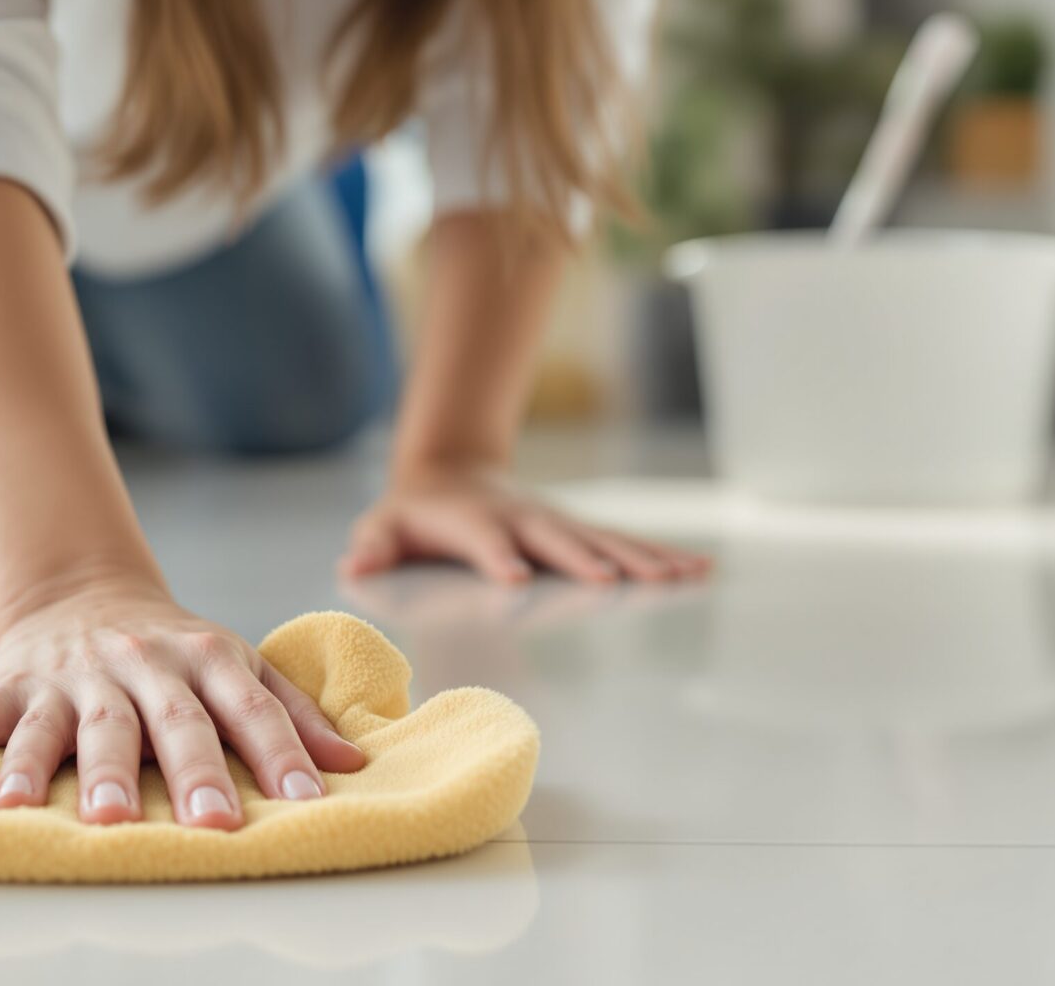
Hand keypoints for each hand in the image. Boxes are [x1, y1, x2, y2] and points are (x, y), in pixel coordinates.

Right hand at [0, 579, 367, 828]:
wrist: (78, 590)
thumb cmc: (172, 649)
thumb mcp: (236, 664)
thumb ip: (290, 714)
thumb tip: (352, 767)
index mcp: (204, 657)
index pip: (248, 708)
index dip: (279, 753)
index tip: (306, 802)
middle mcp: (139, 665)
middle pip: (166, 722)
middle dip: (189, 772)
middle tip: (208, 825)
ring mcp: (72, 676)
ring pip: (76, 725)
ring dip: (79, 772)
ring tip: (89, 820)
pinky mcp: (12, 685)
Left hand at [339, 465, 711, 585]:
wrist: (450, 471)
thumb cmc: (412, 515)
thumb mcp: (381, 527)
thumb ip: (372, 547)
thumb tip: (356, 565)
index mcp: (473, 522)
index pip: (485, 540)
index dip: (498, 556)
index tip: (516, 578)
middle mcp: (524, 520)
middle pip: (558, 540)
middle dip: (585, 559)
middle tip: (614, 582)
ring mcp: (557, 524)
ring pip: (604, 540)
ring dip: (642, 558)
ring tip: (683, 575)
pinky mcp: (579, 532)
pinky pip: (624, 544)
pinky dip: (662, 555)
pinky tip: (699, 570)